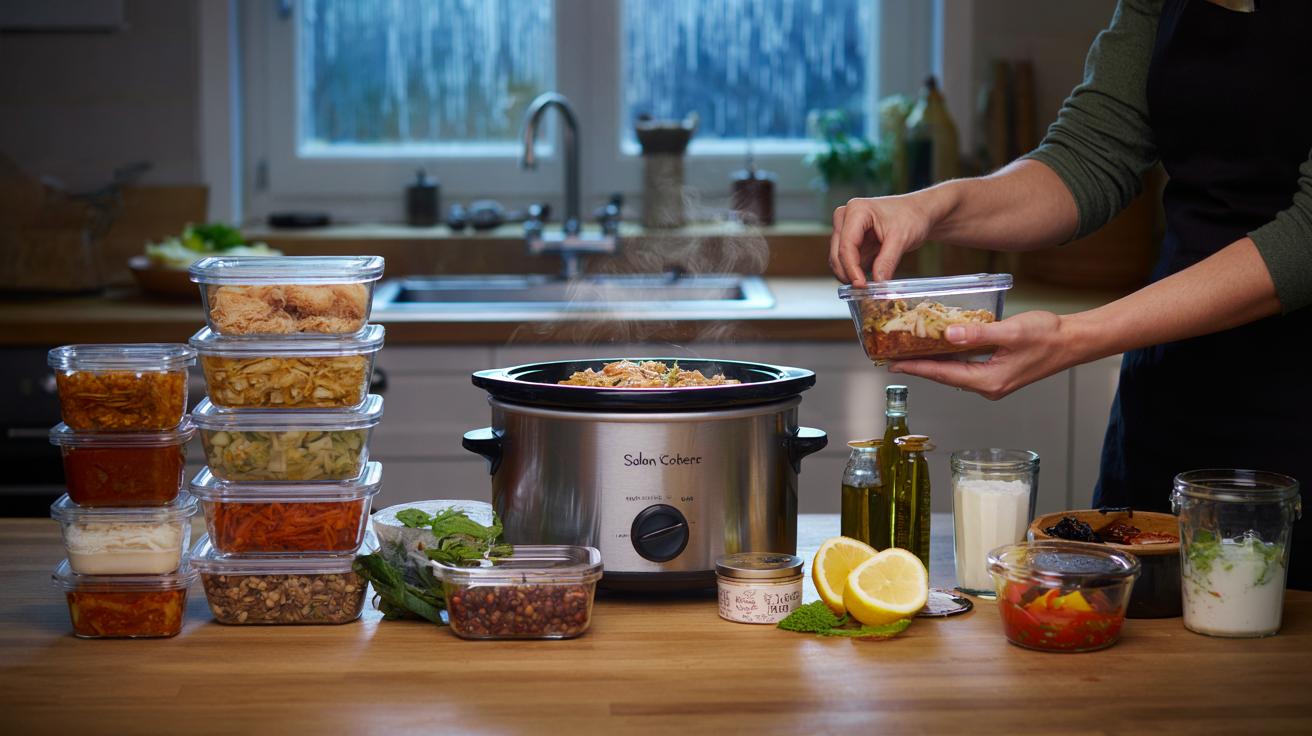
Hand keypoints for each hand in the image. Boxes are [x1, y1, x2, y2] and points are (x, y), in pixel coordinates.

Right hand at [828, 194, 934, 286]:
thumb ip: (887, 261)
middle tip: (863, 291)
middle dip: (849, 273)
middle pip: (838, 253)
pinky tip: (868, 280)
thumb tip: (878, 285)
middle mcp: (846, 218)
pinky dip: (855, 272)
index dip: (852, 268)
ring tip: (868, 287)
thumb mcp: (901, 239)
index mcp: (856, 211)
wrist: (919, 212)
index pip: (846, 245)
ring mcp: (847, 229)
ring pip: (839, 259)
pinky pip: (847, 261)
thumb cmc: (912, 216)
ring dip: (850, 274)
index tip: (861, 285)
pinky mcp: (852, 240)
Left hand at [886, 311, 1081, 399]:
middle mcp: (988, 386)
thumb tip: (947, 335)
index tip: (892, 364)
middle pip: (944, 375)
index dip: (916, 368)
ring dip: (933, 360)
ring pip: (954, 370)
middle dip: (919, 365)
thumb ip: (978, 334)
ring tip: (908, 350)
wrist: (1074, 341)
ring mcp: (992, 380)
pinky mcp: (997, 372)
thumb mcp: (1010, 332)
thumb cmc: (1048, 336)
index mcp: (989, 381)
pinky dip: (950, 356)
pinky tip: (939, 345)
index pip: (943, 374)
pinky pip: (966, 365)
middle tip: (892, 355)